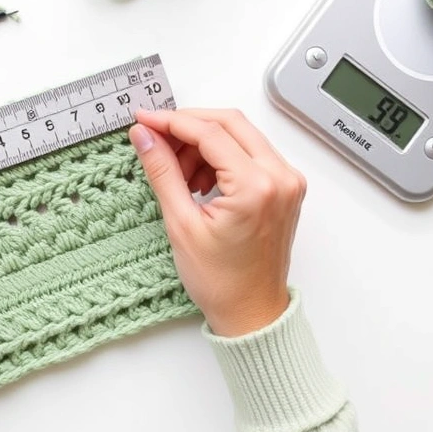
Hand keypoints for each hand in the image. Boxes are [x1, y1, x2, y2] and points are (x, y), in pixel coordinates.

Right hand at [128, 109, 306, 336]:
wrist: (251, 311)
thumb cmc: (221, 281)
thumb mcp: (181, 224)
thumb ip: (162, 171)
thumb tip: (145, 136)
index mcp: (256, 187)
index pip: (210, 133)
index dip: (171, 121)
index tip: (144, 120)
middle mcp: (280, 177)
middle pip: (229, 124)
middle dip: (188, 126)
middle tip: (156, 139)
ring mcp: (288, 180)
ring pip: (240, 135)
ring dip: (204, 142)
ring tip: (178, 173)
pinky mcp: (286, 186)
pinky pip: (251, 152)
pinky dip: (221, 155)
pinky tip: (199, 179)